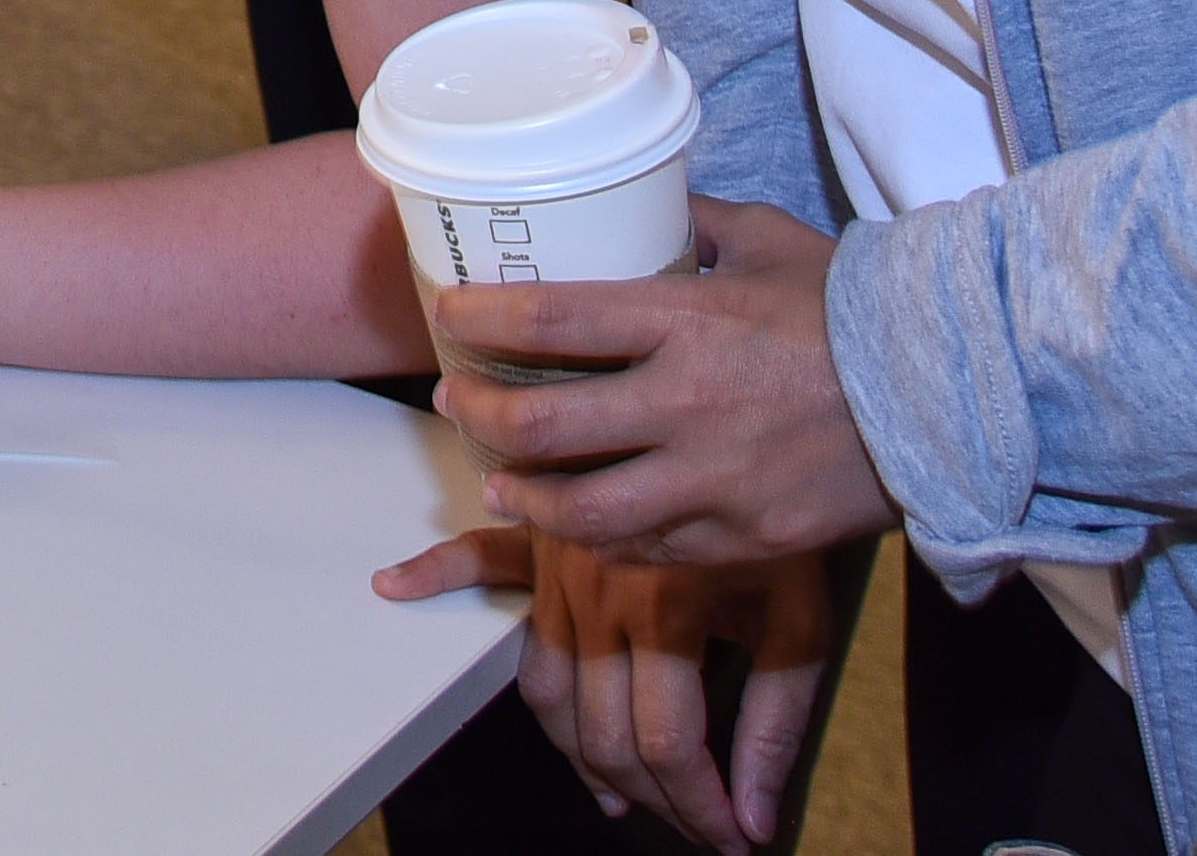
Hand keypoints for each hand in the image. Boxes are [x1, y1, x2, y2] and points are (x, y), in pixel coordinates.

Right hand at [382, 527, 838, 850]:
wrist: (746, 386)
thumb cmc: (781, 497)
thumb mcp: (800, 608)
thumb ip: (777, 717)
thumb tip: (756, 819)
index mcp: (671, 609)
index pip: (666, 741)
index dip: (698, 807)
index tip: (731, 839)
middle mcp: (606, 593)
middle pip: (602, 728)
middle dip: (651, 796)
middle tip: (692, 823)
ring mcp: (565, 563)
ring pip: (546, 684)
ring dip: (575, 751)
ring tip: (612, 792)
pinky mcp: (547, 528)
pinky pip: (477, 555)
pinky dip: (433, 574)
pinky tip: (396, 586)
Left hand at [433, 197, 897, 567]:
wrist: (948, 396)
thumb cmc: (855, 309)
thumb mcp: (770, 242)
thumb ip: (698, 223)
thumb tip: (645, 198)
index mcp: (687, 319)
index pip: (549, 320)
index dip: (478, 320)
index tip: (449, 314)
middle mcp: (686, 403)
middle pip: (540, 426)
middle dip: (477, 415)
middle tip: (455, 400)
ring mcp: (712, 481)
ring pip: (578, 510)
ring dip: (522, 494)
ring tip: (498, 477)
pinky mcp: (741, 539)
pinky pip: (645, 549)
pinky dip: (597, 539)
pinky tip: (576, 522)